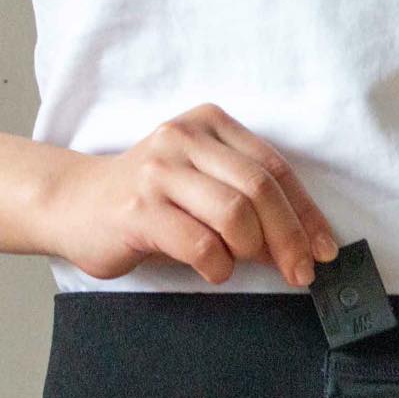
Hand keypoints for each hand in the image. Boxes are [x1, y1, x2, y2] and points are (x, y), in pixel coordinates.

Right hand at [37, 102, 339, 286]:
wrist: (73, 204)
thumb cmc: (150, 200)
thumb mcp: (202, 182)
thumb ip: (248, 198)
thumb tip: (303, 243)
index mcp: (209, 124)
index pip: (275, 169)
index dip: (306, 214)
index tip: (325, 250)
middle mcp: (184, 138)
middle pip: (261, 190)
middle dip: (290, 238)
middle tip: (300, 273)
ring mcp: (158, 171)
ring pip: (235, 214)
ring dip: (252, 251)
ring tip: (242, 264)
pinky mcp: (137, 209)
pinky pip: (199, 243)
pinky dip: (218, 266)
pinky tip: (214, 271)